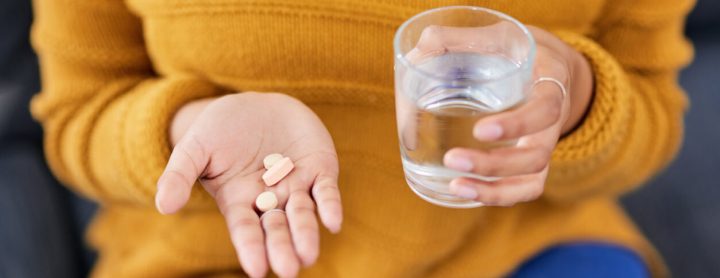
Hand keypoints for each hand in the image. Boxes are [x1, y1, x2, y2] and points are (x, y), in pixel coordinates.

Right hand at [155, 93, 341, 277]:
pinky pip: (326, 191)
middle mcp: (270, 199)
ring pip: (303, 214)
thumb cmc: (220, 129)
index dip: (251, 247)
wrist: (255, 105)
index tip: (257, 269)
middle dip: (282, 247)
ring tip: (309, 255)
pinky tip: (333, 222)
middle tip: (289, 270)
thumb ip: (179, 176)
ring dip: (306, 233)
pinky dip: (329, 206)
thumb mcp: (194, 148)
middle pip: (276, 227)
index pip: (245, 229)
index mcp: (239, 200)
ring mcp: (296, 185)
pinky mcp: (319, 170)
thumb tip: (164, 206)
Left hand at [409, 25, 593, 205]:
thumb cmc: (516, 49)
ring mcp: (544, 145)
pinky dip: (497, 196)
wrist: (545, 63)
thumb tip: (424, 45)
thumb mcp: (498, 36)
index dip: (517, 124)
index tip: (481, 131)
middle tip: (452, 159)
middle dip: (494, 164)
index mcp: (552, 83)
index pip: (546, 110)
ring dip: (494, 189)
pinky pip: (524, 189)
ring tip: (455, 186)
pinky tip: (463, 192)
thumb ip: (462, 38)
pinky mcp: (531, 162)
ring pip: (532, 180)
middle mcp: (554, 121)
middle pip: (536, 155)